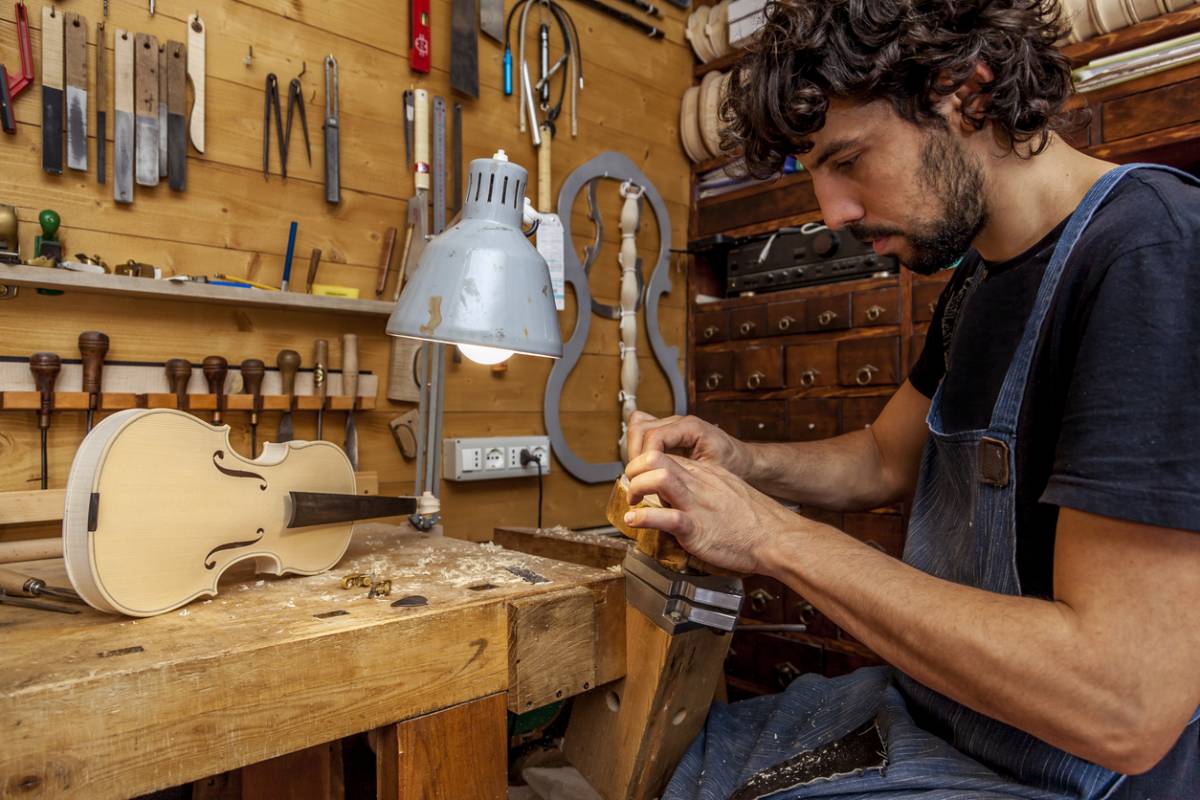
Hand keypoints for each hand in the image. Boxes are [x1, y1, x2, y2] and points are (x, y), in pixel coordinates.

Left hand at [624, 450, 797, 574]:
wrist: (777, 538)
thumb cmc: (754, 521)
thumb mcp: (727, 491)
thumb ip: (704, 487)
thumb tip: (682, 492)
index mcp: (705, 474)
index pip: (665, 454)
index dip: (643, 464)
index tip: (637, 478)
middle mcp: (698, 483)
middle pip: (656, 456)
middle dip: (634, 469)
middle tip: (631, 488)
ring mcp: (697, 504)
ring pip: (658, 476)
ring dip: (636, 487)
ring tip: (633, 502)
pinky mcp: (697, 528)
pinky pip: (666, 517)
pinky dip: (643, 518)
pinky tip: (634, 520)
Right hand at [626, 410, 753, 479]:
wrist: (744, 460)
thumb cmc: (733, 465)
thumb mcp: (711, 472)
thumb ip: (685, 473)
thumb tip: (657, 484)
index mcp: (690, 427)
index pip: (654, 436)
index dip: (643, 458)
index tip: (642, 479)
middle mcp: (678, 422)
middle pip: (640, 428)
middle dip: (635, 454)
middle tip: (636, 478)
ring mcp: (672, 426)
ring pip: (637, 428)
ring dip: (634, 451)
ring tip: (639, 474)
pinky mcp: (669, 433)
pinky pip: (644, 433)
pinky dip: (639, 448)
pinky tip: (644, 466)